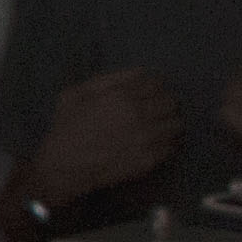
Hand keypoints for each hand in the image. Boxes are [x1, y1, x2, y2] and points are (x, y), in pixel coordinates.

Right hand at [22, 67, 186, 225]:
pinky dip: (168, 142)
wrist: (65, 167)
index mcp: (121, 96)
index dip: (154, 86)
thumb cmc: (66, 128)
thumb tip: (138, 73)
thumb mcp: (75, 94)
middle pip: (171, 102)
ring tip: (159, 127)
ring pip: (177, 124)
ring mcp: (146, 138)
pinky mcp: (150, 159)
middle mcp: (138, 114)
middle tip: (156, 110)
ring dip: (169, 123)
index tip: (150, 92)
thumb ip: (107, 80)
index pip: (156, 83)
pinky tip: (156, 143)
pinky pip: (173, 146)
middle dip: (164, 103)